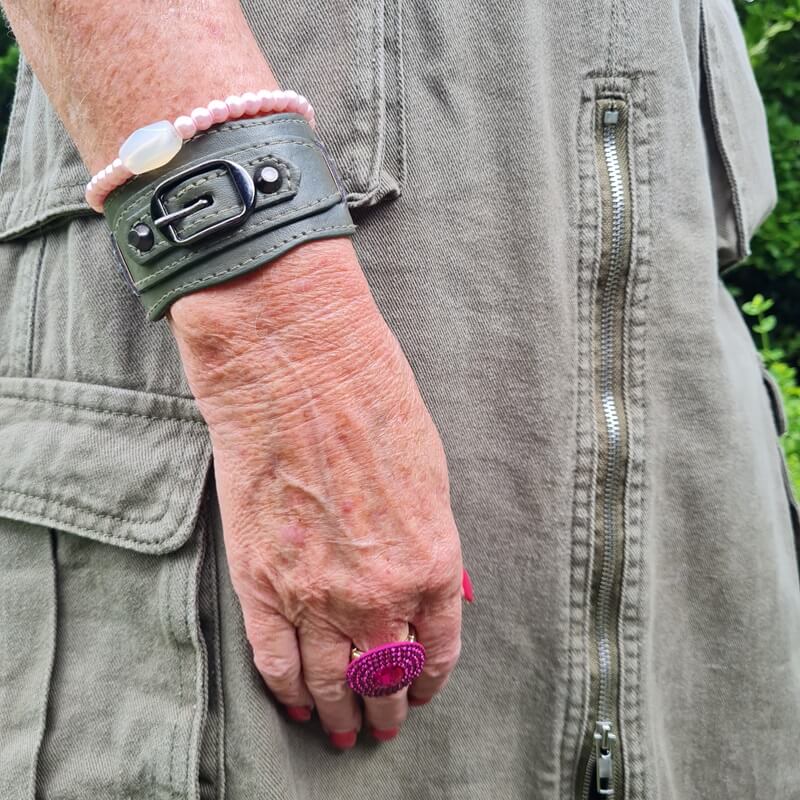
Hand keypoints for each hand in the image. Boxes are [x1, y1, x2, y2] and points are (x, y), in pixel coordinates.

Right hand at [169, 238, 463, 746]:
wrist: (300, 371)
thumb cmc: (374, 406)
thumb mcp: (432, 477)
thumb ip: (432, 544)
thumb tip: (438, 590)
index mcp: (433, 564)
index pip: (438, 651)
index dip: (431, 680)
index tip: (423, 691)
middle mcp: (379, 594)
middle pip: (385, 677)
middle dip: (387, 709)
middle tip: (383, 727)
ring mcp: (316, 594)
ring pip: (330, 683)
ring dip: (338, 714)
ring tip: (341, 732)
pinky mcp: (262, 582)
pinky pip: (275, 659)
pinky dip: (287, 689)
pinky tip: (296, 702)